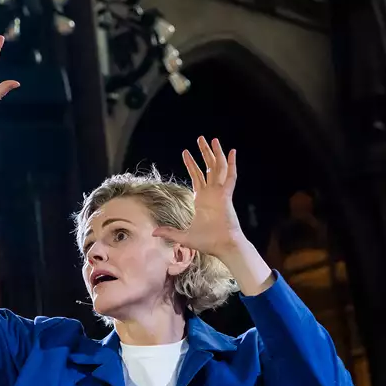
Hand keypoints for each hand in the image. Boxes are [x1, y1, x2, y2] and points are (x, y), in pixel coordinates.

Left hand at [152, 137, 244, 258]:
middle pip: (208, 168)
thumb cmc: (208, 242)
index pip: (197, 177)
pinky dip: (232, 164)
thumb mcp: (184, 236)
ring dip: (216, 154)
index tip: (186, 152)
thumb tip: (153, 232)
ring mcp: (220, 193)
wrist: (223, 247)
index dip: (192, 164)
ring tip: (214, 139)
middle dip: (204, 153)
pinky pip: (230, 177)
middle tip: (200, 138)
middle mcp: (211, 194)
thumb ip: (170, 232)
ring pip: (218, 168)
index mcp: (202, 200)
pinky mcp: (227, 196)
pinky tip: (231, 152)